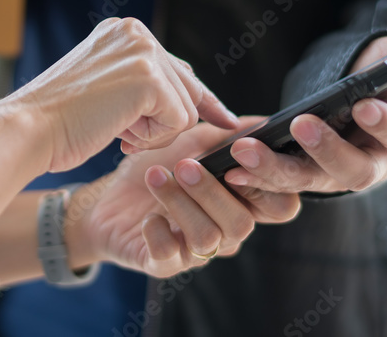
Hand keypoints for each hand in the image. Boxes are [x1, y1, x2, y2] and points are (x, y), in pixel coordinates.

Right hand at [4, 18, 238, 172]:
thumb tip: (190, 102)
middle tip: (126, 134)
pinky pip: (179, 121)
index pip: (174, 66)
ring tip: (112, 128)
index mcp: (122, 31)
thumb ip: (142, 85)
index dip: (199, 98)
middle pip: (186, 87)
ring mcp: (143, 51)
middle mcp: (135, 32)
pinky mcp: (149, 78)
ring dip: (152, 132)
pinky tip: (118, 131)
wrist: (29, 128)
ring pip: (184, 108)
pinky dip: (151, 138)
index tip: (224, 118)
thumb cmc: (59, 121)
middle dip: (169, 122)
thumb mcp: (104, 90)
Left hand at [68, 118, 299, 276]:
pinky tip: (147, 215)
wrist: (106, 195)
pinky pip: (170, 256)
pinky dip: (158, 232)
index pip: (280, 205)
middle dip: (213, 192)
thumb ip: (228, 136)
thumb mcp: (191, 142)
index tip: (242, 152)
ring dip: (180, 203)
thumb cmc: (156, 166)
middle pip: (243, 224)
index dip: (268, 182)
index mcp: (241, 203)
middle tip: (185, 164)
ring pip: (208, 237)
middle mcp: (225, 231)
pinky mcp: (163, 264)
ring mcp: (195, 251)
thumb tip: (264, 122)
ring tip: (155, 176)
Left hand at [222, 18, 386, 193]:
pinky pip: (273, 184)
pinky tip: (225, 167)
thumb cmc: (378, 82)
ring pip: (304, 180)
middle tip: (301, 126)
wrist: (351, 109)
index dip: (383, 122)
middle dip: (324, 149)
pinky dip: (250, 178)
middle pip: (348, 167)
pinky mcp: (294, 177)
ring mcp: (326, 174)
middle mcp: (364, 162)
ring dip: (273, 169)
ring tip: (243, 152)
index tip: (366, 106)